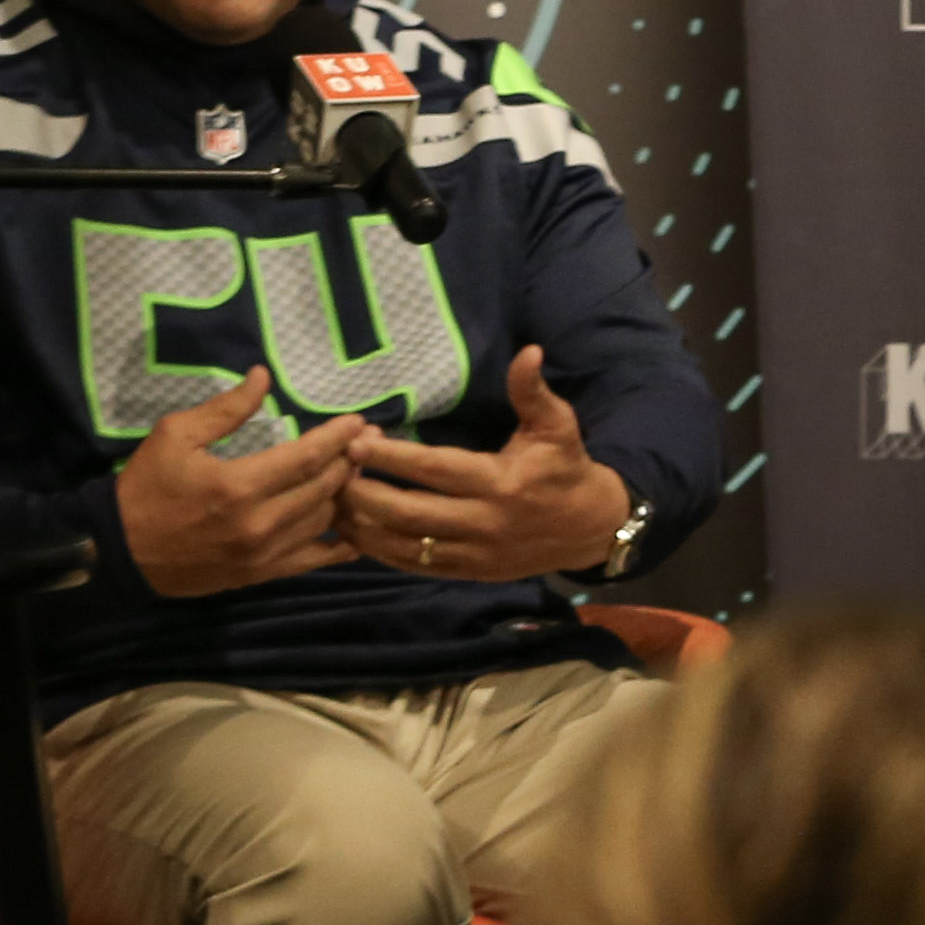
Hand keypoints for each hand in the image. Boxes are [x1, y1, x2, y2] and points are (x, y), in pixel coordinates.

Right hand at [116, 374, 373, 598]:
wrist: (117, 550)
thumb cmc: (145, 486)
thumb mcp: (175, 435)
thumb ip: (226, 409)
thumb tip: (264, 376)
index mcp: (238, 486)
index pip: (306, 458)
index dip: (337, 438)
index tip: (359, 422)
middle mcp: (259, 524)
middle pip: (323, 488)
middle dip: (349, 461)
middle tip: (369, 440)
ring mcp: (263, 554)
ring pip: (323, 521)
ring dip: (344, 494)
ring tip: (356, 471)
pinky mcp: (261, 574)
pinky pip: (314, 559)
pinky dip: (340, 544)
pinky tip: (357, 528)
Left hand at [342, 346, 631, 583]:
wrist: (592, 530)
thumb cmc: (566, 470)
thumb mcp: (558, 426)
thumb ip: (533, 392)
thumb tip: (529, 351)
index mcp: (501, 483)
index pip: (434, 470)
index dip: (391, 457)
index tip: (354, 441)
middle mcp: (484, 522)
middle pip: (407, 513)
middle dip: (362, 493)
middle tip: (333, 471)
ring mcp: (474, 553)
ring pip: (404, 545)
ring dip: (362, 526)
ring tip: (331, 502)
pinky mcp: (469, 573)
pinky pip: (414, 565)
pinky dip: (380, 551)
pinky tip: (356, 532)